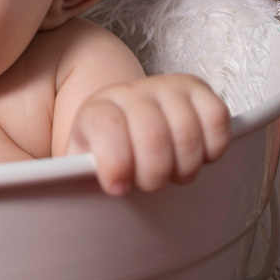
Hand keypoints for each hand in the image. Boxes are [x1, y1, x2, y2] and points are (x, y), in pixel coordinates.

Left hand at [67, 73, 230, 195]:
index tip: (116, 187)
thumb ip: (75, 179)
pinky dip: (212, 147)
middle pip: (153, 137)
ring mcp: (166, 87)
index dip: (114, 162)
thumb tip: (62, 192)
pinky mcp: (198, 90)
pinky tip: (196, 156)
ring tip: (170, 173)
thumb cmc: (106, 158)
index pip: (105, 126)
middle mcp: (131, 92)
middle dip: (154, 174)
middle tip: (148, 184)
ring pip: (187, 132)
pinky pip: (217, 117)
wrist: (127, 129)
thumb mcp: (81, 170)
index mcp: (96, 110)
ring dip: (183, 167)